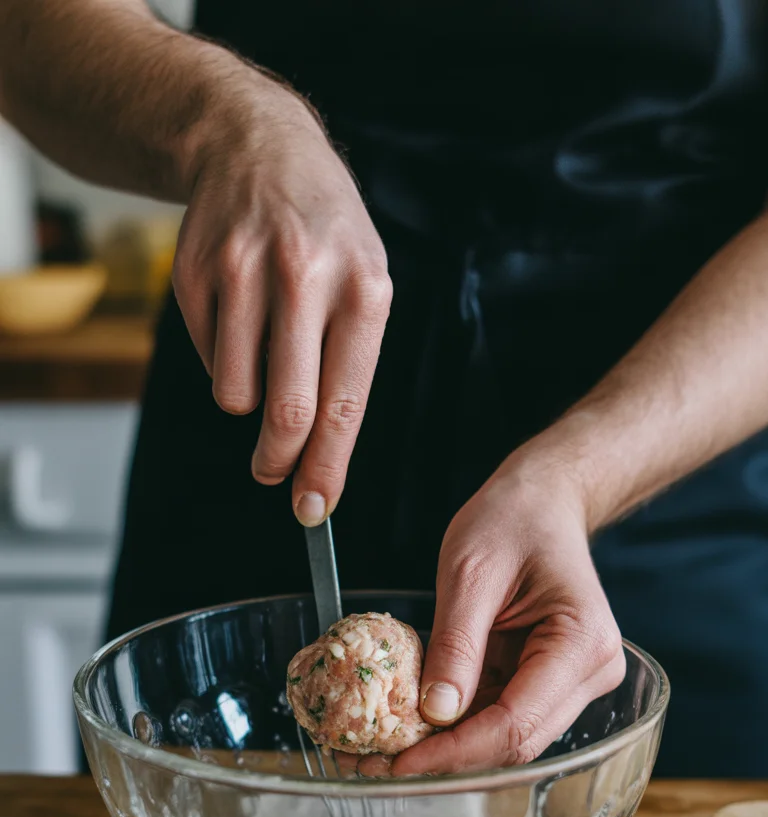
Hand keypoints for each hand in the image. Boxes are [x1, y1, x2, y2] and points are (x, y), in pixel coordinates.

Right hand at [172, 75, 391, 523]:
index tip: (314, 509)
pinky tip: (238, 316)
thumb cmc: (326, 235)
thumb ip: (347, 369)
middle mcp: (305, 278)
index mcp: (363, 290)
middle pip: (285, 412)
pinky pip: (207, 359)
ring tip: (264, 362)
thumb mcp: (364, 283)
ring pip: (235, 393)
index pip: (343, 405)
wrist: (257, 146)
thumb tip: (318, 462)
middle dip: (278, 462)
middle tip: (274, 475)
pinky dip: (222, 360)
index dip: (325, 468)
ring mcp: (243, 272)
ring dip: (246, 404)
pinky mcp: (195, 273)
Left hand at [390, 444, 625, 775]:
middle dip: (448, 758)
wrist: (544, 502)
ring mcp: (574, 683)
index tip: (400, 762)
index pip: (516, 723)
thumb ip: (456, 644)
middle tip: (380, 762)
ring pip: (507, 738)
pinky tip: (414, 724)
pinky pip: (501, 717)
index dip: (456, 751)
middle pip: (516, 742)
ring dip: (449, 747)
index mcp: (582, 643)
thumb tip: (435, 713)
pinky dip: (458, 725)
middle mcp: (591, 673)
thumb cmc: (514, 520)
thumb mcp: (471, 572)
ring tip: (387, 747)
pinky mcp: (550, 683)